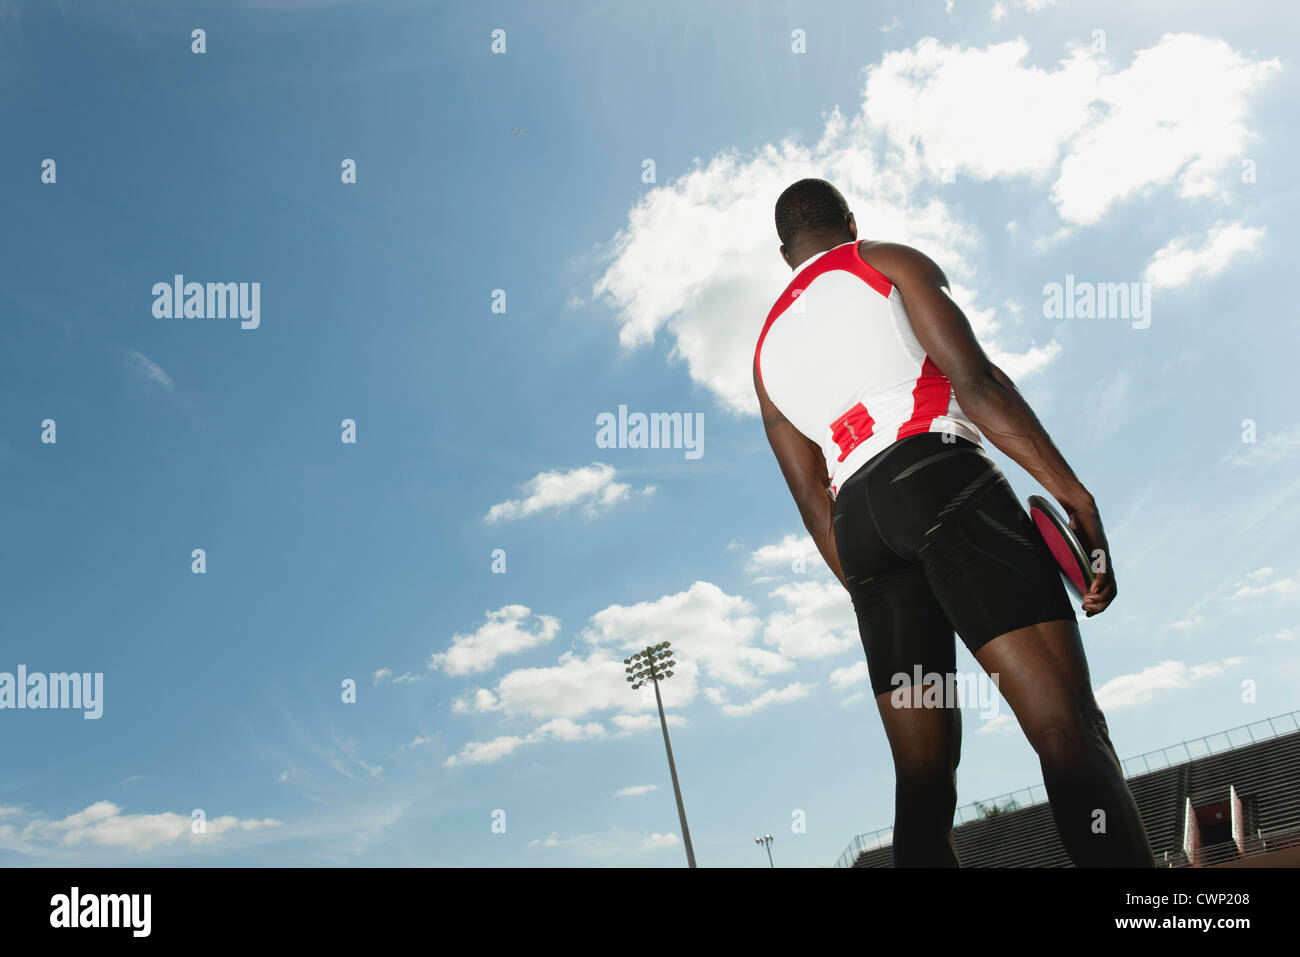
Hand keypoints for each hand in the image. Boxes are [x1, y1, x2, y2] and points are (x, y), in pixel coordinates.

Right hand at [1065, 501, 1116, 616]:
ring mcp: (1105, 560)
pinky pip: (1104, 573)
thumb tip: (1039, 567)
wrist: (1081, 510)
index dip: (1099, 605)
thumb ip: (1063, 561)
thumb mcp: (1066, 550)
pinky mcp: (1101, 553)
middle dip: (1100, 606)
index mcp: (1099, 567)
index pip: (1106, 592)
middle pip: (1111, 593)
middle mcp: (1105, 565)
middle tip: (1086, 609)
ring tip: (1087, 602)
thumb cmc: (1072, 529)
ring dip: (1100, 599)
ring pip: (1111, 587)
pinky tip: (1091, 591)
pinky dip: (1099, 584)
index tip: (1086, 611)